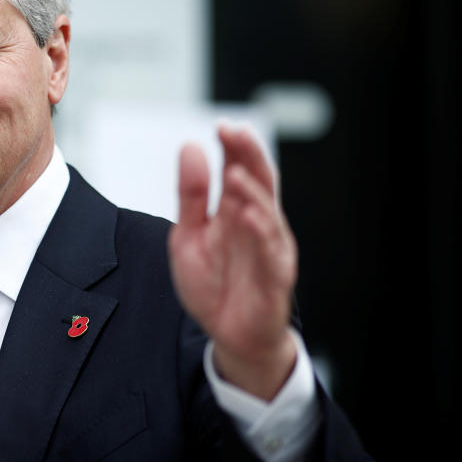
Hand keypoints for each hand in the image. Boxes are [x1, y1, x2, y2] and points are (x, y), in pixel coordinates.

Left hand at [168, 125, 297, 399]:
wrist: (228, 335)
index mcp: (236, 211)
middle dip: (249, 155)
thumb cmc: (213, 284)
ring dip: (253, 192)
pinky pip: (270, 251)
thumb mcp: (188, 235)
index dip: (234, 147)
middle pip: (260, 181)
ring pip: (268, 212)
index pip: (240, 169)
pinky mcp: (274, 277)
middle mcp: (257, 224)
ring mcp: (268, 249)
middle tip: (235, 133)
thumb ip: (191, 195)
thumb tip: (190, 148)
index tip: (221, 126)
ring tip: (235, 173)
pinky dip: (261, 232)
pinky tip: (248, 215)